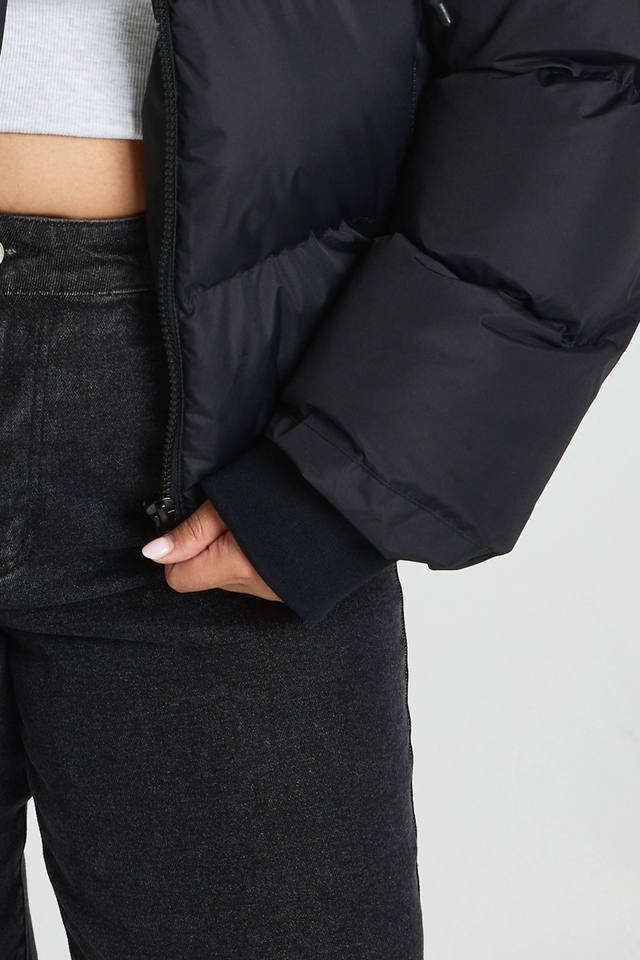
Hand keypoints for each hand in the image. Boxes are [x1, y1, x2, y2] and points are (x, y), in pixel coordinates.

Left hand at [141, 499, 281, 602]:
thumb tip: (153, 553)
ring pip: (227, 579)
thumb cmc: (283, 494)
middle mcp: (254, 587)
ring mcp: (273, 593)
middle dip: (207, 552)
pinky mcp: (287, 592)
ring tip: (250, 529)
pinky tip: (264, 542)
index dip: (179, 552)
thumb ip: (191, 532)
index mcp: (236, 566)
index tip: (195, 529)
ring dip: (230, 557)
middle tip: (227, 523)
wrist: (350, 506)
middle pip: (204, 578)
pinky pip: (252, 580)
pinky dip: (251, 562)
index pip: (178, 578)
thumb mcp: (229, 500)